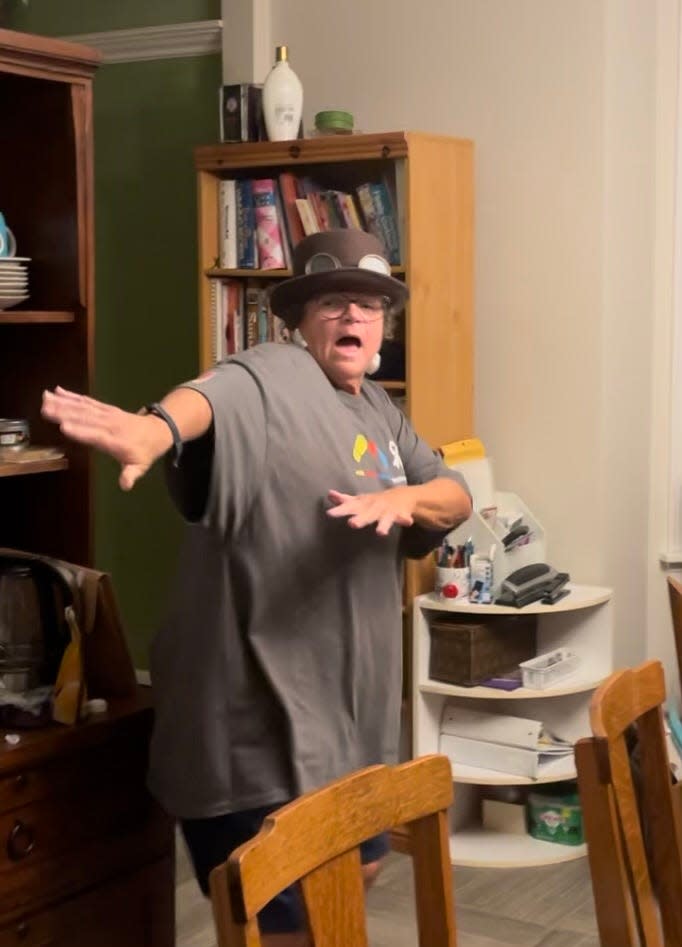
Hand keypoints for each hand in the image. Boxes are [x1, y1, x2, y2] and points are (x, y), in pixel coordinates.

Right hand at [41, 387, 169, 490]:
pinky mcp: (104, 408)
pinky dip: (72, 396)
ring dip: (63, 401)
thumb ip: (131, 475)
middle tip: (45, 408)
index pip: (96, 436)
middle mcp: (109, 425)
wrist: (158, 431)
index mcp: (116, 441)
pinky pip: (87, 401)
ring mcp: (106, 414)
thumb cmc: (145, 452)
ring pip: (83, 407)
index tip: (63, 426)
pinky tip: (58, 391)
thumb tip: (125, 485)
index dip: (81, 431)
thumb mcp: (140, 467)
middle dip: (65, 413)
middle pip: (85, 418)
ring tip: (46, 397)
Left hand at [326, 487, 414, 535]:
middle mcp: (375, 506)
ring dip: (383, 524)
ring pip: (385, 518)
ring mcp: (388, 510)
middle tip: (352, 524)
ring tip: (381, 533)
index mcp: (364, 504)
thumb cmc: (375, 502)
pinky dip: (405, 519)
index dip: (340, 510)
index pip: (350, 507)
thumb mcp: (360, 500)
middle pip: (367, 514)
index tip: (329, 514)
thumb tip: (329, 494)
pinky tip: (407, 522)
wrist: (402, 495)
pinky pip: (403, 517)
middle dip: (360, 519)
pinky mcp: (401, 514)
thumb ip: (345, 500)